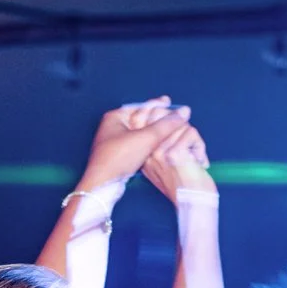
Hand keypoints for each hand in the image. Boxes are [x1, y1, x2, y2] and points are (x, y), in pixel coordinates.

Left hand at [78, 97, 193, 191]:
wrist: (103, 184)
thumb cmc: (118, 159)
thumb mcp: (146, 138)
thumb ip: (166, 125)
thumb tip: (184, 113)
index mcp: (115, 116)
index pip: (141, 106)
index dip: (158, 105)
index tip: (171, 103)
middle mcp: (112, 126)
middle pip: (141, 118)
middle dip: (158, 118)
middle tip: (174, 117)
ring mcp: (114, 141)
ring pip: (139, 132)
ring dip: (154, 132)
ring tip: (169, 130)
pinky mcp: (118, 155)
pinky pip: (137, 144)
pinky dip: (148, 143)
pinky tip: (158, 145)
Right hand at [140, 122, 215, 204]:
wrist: (193, 204)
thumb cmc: (185, 185)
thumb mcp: (170, 163)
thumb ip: (168, 140)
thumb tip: (180, 113)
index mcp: (145, 155)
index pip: (147, 118)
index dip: (166, 114)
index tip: (179, 118)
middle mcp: (148, 153)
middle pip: (164, 116)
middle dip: (183, 126)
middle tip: (191, 148)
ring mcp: (159, 152)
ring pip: (181, 125)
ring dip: (195, 142)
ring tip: (195, 160)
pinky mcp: (173, 153)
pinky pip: (191, 133)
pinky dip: (200, 147)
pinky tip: (199, 163)